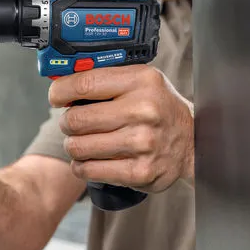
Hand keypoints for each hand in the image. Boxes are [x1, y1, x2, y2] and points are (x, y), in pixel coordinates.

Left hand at [48, 65, 193, 192]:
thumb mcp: (141, 81)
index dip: (60, 91)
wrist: (193, 142)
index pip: (84, 84)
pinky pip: (89, 170)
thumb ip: (106, 77)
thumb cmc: (160, 108)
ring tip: (83, 141)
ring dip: (73, 145)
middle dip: (67, 122)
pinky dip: (81, 165)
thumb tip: (62, 81)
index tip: (56, 97)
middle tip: (72, 123)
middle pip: (76, 119)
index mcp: (141, 82)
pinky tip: (89, 159)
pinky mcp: (138, 172)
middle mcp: (143, 111)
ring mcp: (141, 143)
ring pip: (78, 147)